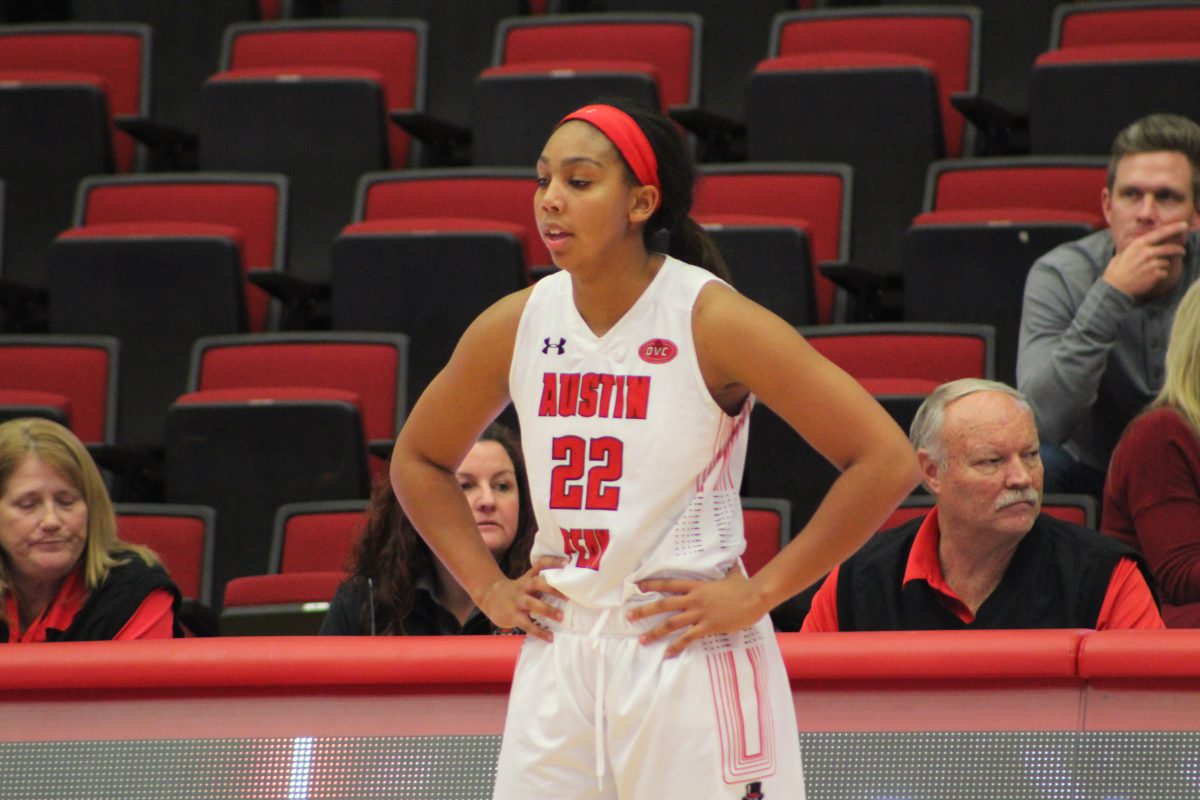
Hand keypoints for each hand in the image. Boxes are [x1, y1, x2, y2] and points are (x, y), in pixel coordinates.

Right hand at [477, 557, 567, 641]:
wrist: (490, 597)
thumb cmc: (517, 591)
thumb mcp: (527, 582)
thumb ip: (543, 582)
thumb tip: (568, 587)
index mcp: (529, 577)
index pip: (540, 564)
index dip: (553, 562)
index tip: (567, 562)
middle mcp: (523, 587)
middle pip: (537, 583)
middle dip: (552, 589)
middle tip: (567, 596)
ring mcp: (518, 601)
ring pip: (532, 604)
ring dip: (547, 610)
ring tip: (561, 617)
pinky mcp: (514, 616)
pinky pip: (527, 625)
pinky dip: (539, 632)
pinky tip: (550, 637)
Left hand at [626, 570, 768, 656]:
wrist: (754, 597)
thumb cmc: (744, 587)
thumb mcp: (732, 576)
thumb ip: (728, 571)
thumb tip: (733, 562)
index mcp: (697, 587)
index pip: (669, 584)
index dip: (652, 584)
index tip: (637, 586)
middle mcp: (694, 599)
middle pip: (663, 604)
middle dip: (644, 610)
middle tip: (628, 615)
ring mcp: (699, 613)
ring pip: (671, 623)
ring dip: (655, 631)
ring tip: (642, 639)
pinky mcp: (708, 626)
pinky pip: (688, 638)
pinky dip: (676, 646)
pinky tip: (667, 654)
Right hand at [1103, 220, 1189, 299]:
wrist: (1114, 288)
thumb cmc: (1117, 271)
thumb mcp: (1124, 253)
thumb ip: (1137, 247)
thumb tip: (1147, 243)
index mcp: (1138, 244)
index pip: (1160, 233)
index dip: (1174, 228)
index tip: (1184, 225)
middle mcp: (1146, 252)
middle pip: (1170, 248)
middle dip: (1178, 250)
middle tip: (1182, 252)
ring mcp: (1152, 263)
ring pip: (1166, 262)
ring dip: (1162, 267)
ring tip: (1151, 272)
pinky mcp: (1155, 274)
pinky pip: (1164, 273)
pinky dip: (1160, 276)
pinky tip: (1149, 278)